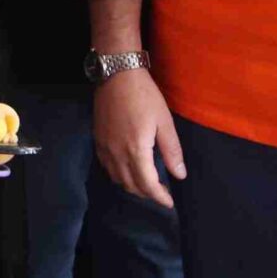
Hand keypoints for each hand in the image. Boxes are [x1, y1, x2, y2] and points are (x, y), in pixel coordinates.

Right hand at [93, 68, 184, 208]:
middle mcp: (117, 154)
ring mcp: (104, 148)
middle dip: (147, 194)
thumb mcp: (164, 122)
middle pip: (131, 185)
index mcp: (136, 150)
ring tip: (146, 184)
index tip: (169, 203)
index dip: (159, 197)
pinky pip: (106, 167)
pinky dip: (118, 175)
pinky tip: (127, 170)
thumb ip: (171, 151)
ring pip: (117, 179)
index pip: (147, 184)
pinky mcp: (97, 140)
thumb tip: (179, 175)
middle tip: (161, 193)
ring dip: (132, 186)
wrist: (116, 74)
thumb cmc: (144, 96)